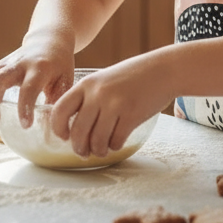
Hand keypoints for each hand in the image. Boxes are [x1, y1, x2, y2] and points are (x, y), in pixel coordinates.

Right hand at [0, 35, 73, 127]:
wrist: (49, 40)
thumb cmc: (59, 65)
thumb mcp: (66, 81)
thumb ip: (58, 103)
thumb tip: (54, 128)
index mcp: (41, 68)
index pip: (29, 88)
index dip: (25, 108)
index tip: (25, 125)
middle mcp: (20, 63)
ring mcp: (6, 62)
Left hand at [49, 58, 171, 157]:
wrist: (164, 70)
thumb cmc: (133, 76)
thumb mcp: (104, 78)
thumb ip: (89, 97)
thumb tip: (74, 127)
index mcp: (87, 84)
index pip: (60, 110)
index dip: (58, 128)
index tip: (64, 136)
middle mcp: (97, 94)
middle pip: (77, 132)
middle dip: (79, 148)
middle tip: (84, 152)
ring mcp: (115, 104)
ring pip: (96, 140)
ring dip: (98, 150)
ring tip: (102, 149)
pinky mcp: (131, 115)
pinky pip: (116, 141)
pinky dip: (115, 146)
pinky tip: (117, 142)